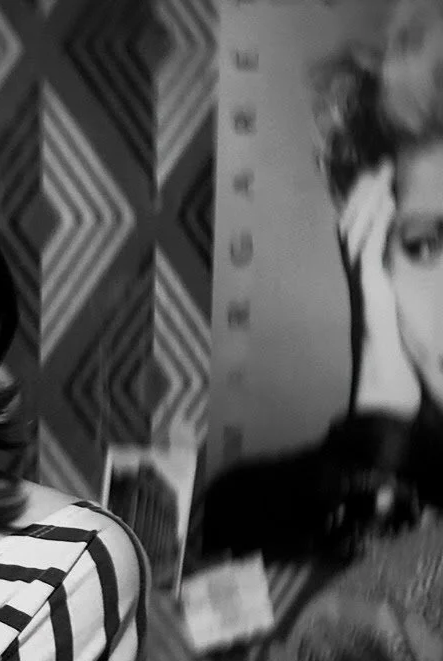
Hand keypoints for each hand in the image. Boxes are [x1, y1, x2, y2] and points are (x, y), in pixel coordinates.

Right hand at [338, 162, 420, 414]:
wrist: (388, 387)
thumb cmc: (400, 356)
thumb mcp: (404, 313)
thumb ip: (405, 288)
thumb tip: (418, 264)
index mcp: (367, 280)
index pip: (359, 232)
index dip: (366, 202)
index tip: (381, 176)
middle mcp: (359, 279)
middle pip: (352, 225)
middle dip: (365, 192)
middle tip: (381, 164)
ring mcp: (362, 285)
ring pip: (357, 233)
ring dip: (371, 202)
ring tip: (385, 177)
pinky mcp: (371, 292)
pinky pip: (369, 253)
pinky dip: (377, 226)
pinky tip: (389, 206)